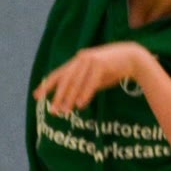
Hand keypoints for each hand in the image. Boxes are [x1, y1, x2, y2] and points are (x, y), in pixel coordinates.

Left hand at [34, 41, 149, 114]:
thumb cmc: (112, 69)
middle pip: (66, 80)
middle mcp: (81, 59)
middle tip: (53, 111)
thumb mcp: (94, 78)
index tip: (37, 96)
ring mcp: (91, 60)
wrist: (133, 58)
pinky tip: (81, 105)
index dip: (47, 85)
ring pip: (77, 82)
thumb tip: (71, 103)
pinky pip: (91, 82)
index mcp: (77, 61)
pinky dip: (85, 94)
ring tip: (65, 111)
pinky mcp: (101, 64)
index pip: (58, 74)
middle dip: (58, 96)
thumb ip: (82, 86)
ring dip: (70, 98)